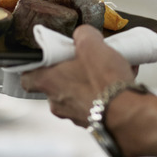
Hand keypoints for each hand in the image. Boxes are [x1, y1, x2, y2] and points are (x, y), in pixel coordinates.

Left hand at [21, 24, 135, 126]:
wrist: (129, 113)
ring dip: (91, 81)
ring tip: (111, 67)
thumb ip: (83, 34)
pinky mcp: (95, 122)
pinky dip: (106, 92)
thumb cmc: (105, 81)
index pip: (28, 78)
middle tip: (85, 59)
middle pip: (58, 83)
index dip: (35, 67)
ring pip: (79, 93)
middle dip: (71, 71)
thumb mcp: (91, 44)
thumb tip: (83, 35)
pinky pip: (97, 103)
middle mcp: (58, 103)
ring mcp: (75, 115)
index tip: (45, 58)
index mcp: (49, 82)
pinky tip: (123, 79)